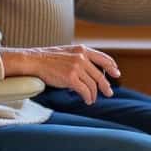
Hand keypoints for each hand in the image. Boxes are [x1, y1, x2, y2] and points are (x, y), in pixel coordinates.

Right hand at [1, 45, 120, 104]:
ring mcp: (77, 67)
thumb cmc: (48, 59)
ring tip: (92, 99)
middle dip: (106, 86)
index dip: (111, 67)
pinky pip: (85, 91)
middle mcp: (81, 57)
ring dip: (94, 94)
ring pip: (93, 85)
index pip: (103, 58)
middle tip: (109, 93)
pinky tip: (87, 101)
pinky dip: (88, 98)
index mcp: (82, 49)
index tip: (116, 74)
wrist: (34, 61)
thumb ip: (79, 57)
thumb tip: (90, 70)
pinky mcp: (71, 78)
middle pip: (100, 75)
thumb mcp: (67, 52)